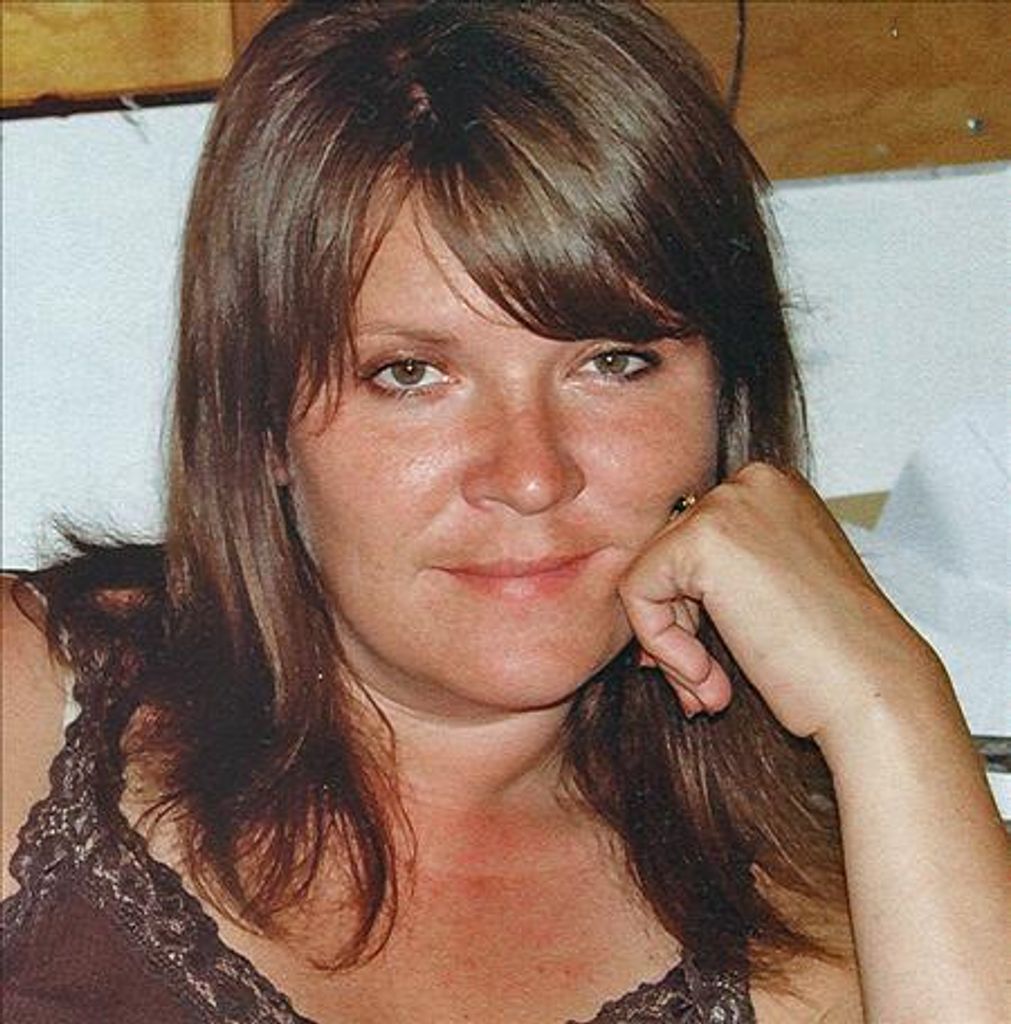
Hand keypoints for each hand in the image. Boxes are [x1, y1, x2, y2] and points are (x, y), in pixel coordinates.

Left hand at [618, 463, 947, 746]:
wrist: (874, 692)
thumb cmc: (835, 659)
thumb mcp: (774, 594)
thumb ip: (720, 578)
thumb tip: (650, 592)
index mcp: (777, 491)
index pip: (693, 542)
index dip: (691, 611)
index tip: (708, 663)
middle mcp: (754, 482)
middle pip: (668, 555)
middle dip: (677, 628)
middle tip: (705, 686)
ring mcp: (729, 503)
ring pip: (648, 574)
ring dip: (670, 646)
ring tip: (709, 692)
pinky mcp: (701, 538)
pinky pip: (638, 592)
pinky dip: (661, 645)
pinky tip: (707, 680)